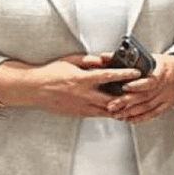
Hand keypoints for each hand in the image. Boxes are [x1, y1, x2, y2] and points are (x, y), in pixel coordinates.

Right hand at [0, 54, 138, 116]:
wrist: (33, 89)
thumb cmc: (51, 72)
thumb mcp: (71, 60)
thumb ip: (90, 61)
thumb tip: (105, 59)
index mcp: (82, 79)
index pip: (108, 76)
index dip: (124, 75)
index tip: (136, 73)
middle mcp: (83, 95)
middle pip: (111, 99)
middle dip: (127, 97)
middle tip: (139, 93)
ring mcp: (80, 106)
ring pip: (105, 111)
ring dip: (119, 108)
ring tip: (132, 103)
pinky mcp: (77, 114)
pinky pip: (96, 115)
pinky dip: (106, 113)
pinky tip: (114, 110)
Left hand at [107, 53, 173, 123]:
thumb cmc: (164, 64)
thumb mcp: (150, 56)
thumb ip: (125, 58)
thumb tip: (104, 57)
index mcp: (162, 70)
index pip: (150, 80)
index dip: (138, 85)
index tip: (124, 87)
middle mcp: (165, 85)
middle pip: (145, 95)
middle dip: (127, 101)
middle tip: (112, 105)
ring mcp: (166, 97)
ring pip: (148, 107)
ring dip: (131, 112)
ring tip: (117, 114)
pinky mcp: (166, 105)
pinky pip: (153, 114)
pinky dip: (140, 118)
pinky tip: (129, 119)